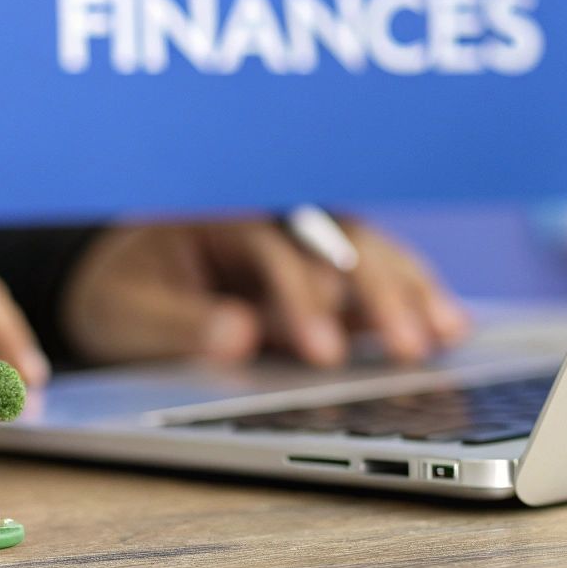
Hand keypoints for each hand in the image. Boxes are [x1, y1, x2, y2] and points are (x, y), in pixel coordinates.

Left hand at [59, 219, 468, 367]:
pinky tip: (451, 325)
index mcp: (215, 215)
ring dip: (409, 289)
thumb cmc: (119, 294)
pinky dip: (414, 294)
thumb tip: (238, 336)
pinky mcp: (323, 270)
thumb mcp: (124, 313)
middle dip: (375, 294)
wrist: (116, 283)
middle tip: (408, 349)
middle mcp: (267, 218)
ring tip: (446, 334)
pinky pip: (376, 271)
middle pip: (335, 242)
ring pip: (367, 251)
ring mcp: (301, 241)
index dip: (300, 299)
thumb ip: (178, 323)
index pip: (270, 248)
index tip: (322, 352)